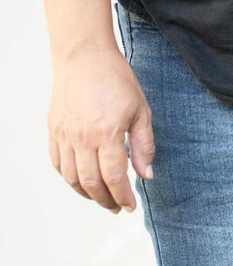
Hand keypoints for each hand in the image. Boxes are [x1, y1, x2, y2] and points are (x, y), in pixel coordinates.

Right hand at [47, 46, 153, 212]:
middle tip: (117, 208)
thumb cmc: (116, 80)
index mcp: (107, 133)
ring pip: (71, 177)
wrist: (84, 57)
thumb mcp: (141, 112)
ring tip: (101, 199)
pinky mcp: (53, 129)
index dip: (123, 196)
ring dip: (86, 193)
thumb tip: (147, 175)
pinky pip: (57, 163)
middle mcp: (81, 137)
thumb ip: (143, 146)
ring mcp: (64, 134)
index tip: (131, 206)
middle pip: (91, 182)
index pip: (114, 177)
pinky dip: (68, 178)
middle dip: (106, 200)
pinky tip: (81, 182)